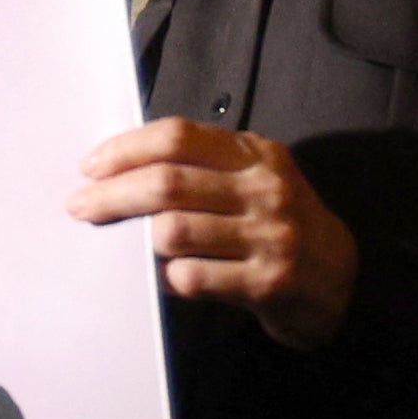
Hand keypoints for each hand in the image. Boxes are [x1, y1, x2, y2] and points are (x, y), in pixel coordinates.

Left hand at [73, 118, 358, 346]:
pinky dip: (167, 278)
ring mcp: (269, 236)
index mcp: (255, 154)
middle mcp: (266, 189)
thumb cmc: (276, 223)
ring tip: (126, 245)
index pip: (178, 136)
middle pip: (167, 183)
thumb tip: (119, 167)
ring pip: (173, 232)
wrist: (337, 277)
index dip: (126, 149)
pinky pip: (193, 277)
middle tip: (80, 206)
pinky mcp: (268, 282)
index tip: (90, 167)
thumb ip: (201, 166)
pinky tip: (165, 277)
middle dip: (111, 195)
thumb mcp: (253, 178)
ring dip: (138, 240)